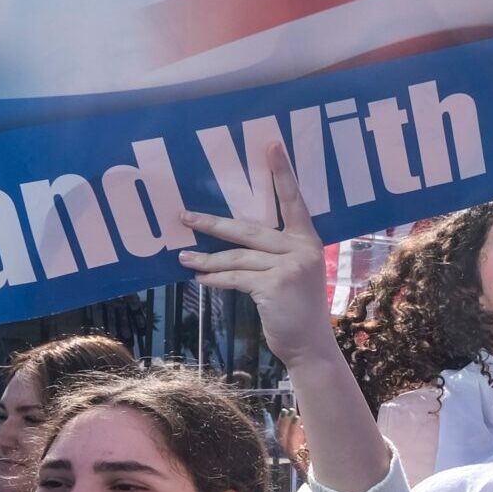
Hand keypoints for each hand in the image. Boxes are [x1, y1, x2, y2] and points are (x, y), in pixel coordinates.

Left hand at [178, 145, 333, 364]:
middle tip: (184, 215)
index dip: (282, 173)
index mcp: (309, 240)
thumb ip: (274, 255)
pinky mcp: (275, 285)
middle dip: (213, 223)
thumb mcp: (293, 275)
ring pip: (237, 256)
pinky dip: (214, 277)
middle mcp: (302, 248)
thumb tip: (232, 244)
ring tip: (183, 257)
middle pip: (250, 228)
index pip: (293, 201)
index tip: (270, 145)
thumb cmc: (297, 309)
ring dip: (206, 257)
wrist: (309, 345)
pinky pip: (236, 277)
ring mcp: (290, 266)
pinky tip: (199, 277)